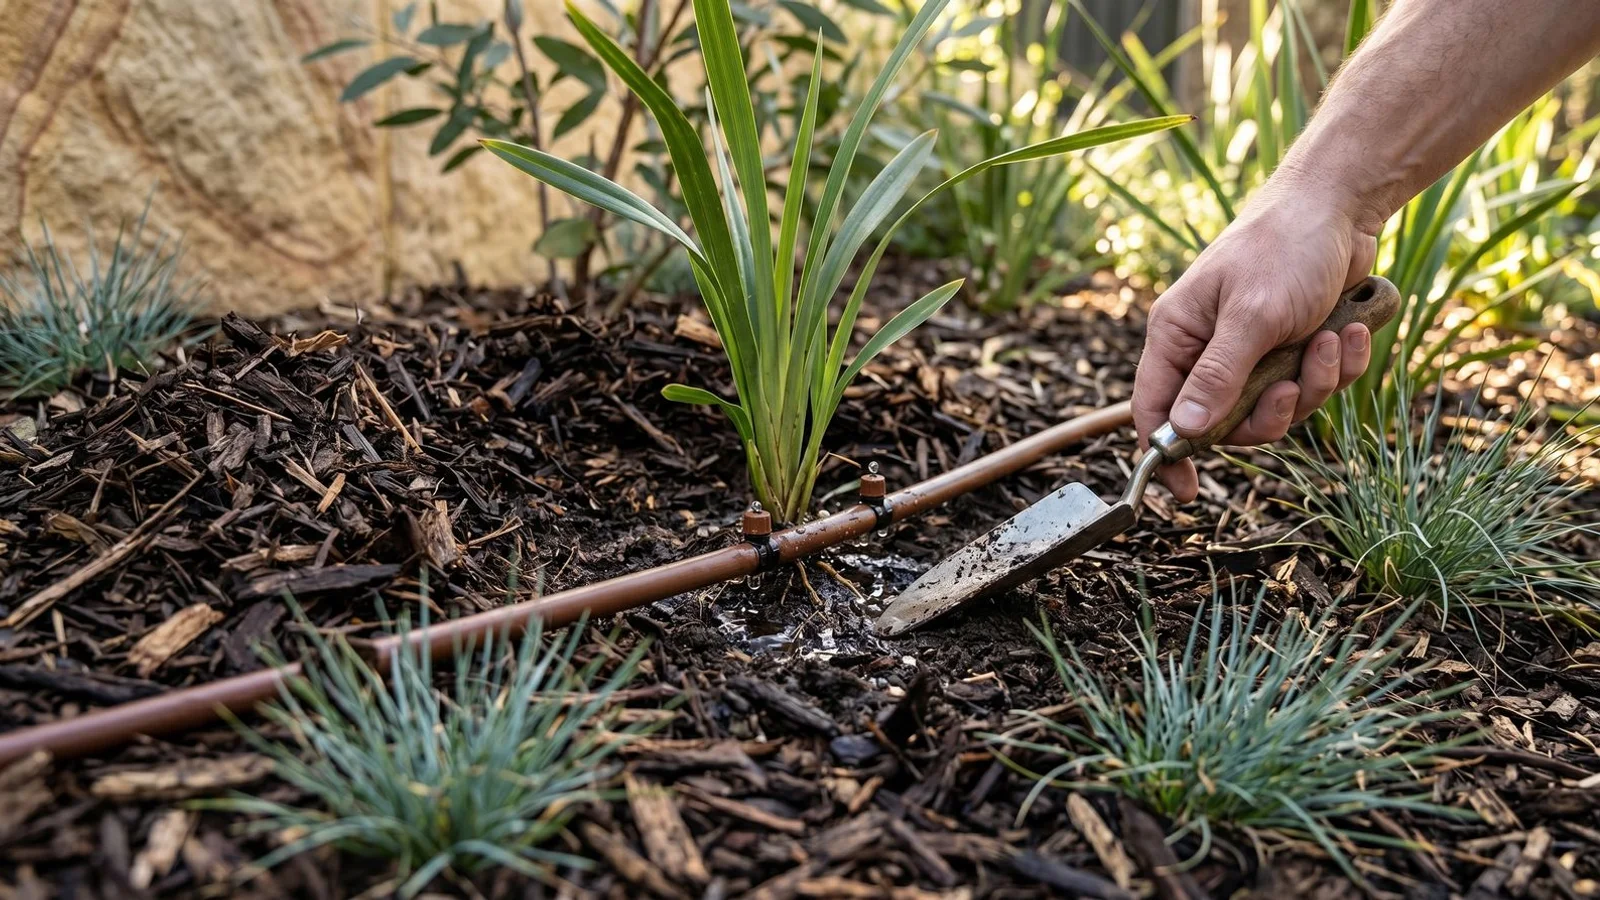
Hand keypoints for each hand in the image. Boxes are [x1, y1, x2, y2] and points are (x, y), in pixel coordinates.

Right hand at [1132, 177, 1379, 501]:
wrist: (1343, 205)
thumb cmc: (1284, 246)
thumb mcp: (1251, 316)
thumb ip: (1217, 377)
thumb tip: (1184, 432)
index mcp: (1178, 335)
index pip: (1154, 410)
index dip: (1166, 453)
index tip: (1187, 492)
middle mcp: (1209, 348)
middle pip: (1224, 422)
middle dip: (1268, 413)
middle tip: (1291, 386)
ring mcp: (1253, 350)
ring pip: (1275, 409)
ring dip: (1312, 384)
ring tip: (1330, 339)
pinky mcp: (1294, 347)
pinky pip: (1312, 386)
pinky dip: (1336, 364)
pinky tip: (1349, 328)